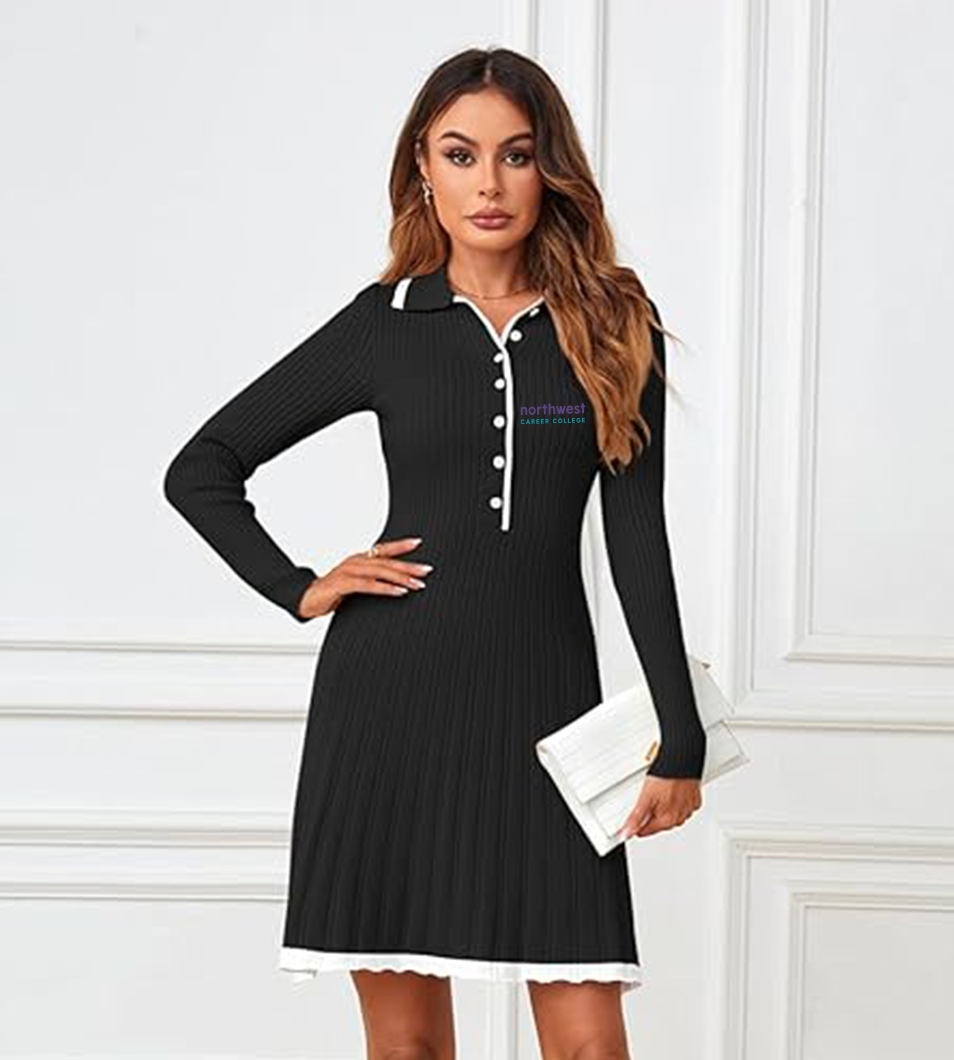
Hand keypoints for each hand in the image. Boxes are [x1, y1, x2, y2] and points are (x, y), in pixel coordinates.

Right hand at [297, 537, 432, 618]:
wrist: (307, 599)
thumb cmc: (332, 592)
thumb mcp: (355, 584)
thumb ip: (372, 581)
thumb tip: (395, 585)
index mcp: (359, 559)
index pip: (383, 549)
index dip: (401, 545)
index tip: (418, 542)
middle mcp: (355, 561)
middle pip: (386, 561)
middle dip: (408, 565)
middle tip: (426, 570)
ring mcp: (348, 571)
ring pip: (380, 572)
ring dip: (401, 577)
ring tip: (417, 583)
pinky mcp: (342, 584)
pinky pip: (368, 585)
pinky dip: (385, 588)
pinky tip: (399, 591)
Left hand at [616, 775, 702, 839]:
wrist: (682, 761)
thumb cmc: (665, 778)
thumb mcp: (645, 798)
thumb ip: (635, 818)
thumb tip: (626, 833)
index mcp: (667, 820)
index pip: (646, 831)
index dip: (636, 824)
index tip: (633, 817)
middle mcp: (680, 818)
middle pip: (658, 823)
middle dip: (651, 814)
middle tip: (648, 798)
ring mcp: (688, 809)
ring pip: (671, 815)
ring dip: (663, 808)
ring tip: (660, 792)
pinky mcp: (694, 801)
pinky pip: (682, 806)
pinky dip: (675, 802)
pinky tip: (670, 792)